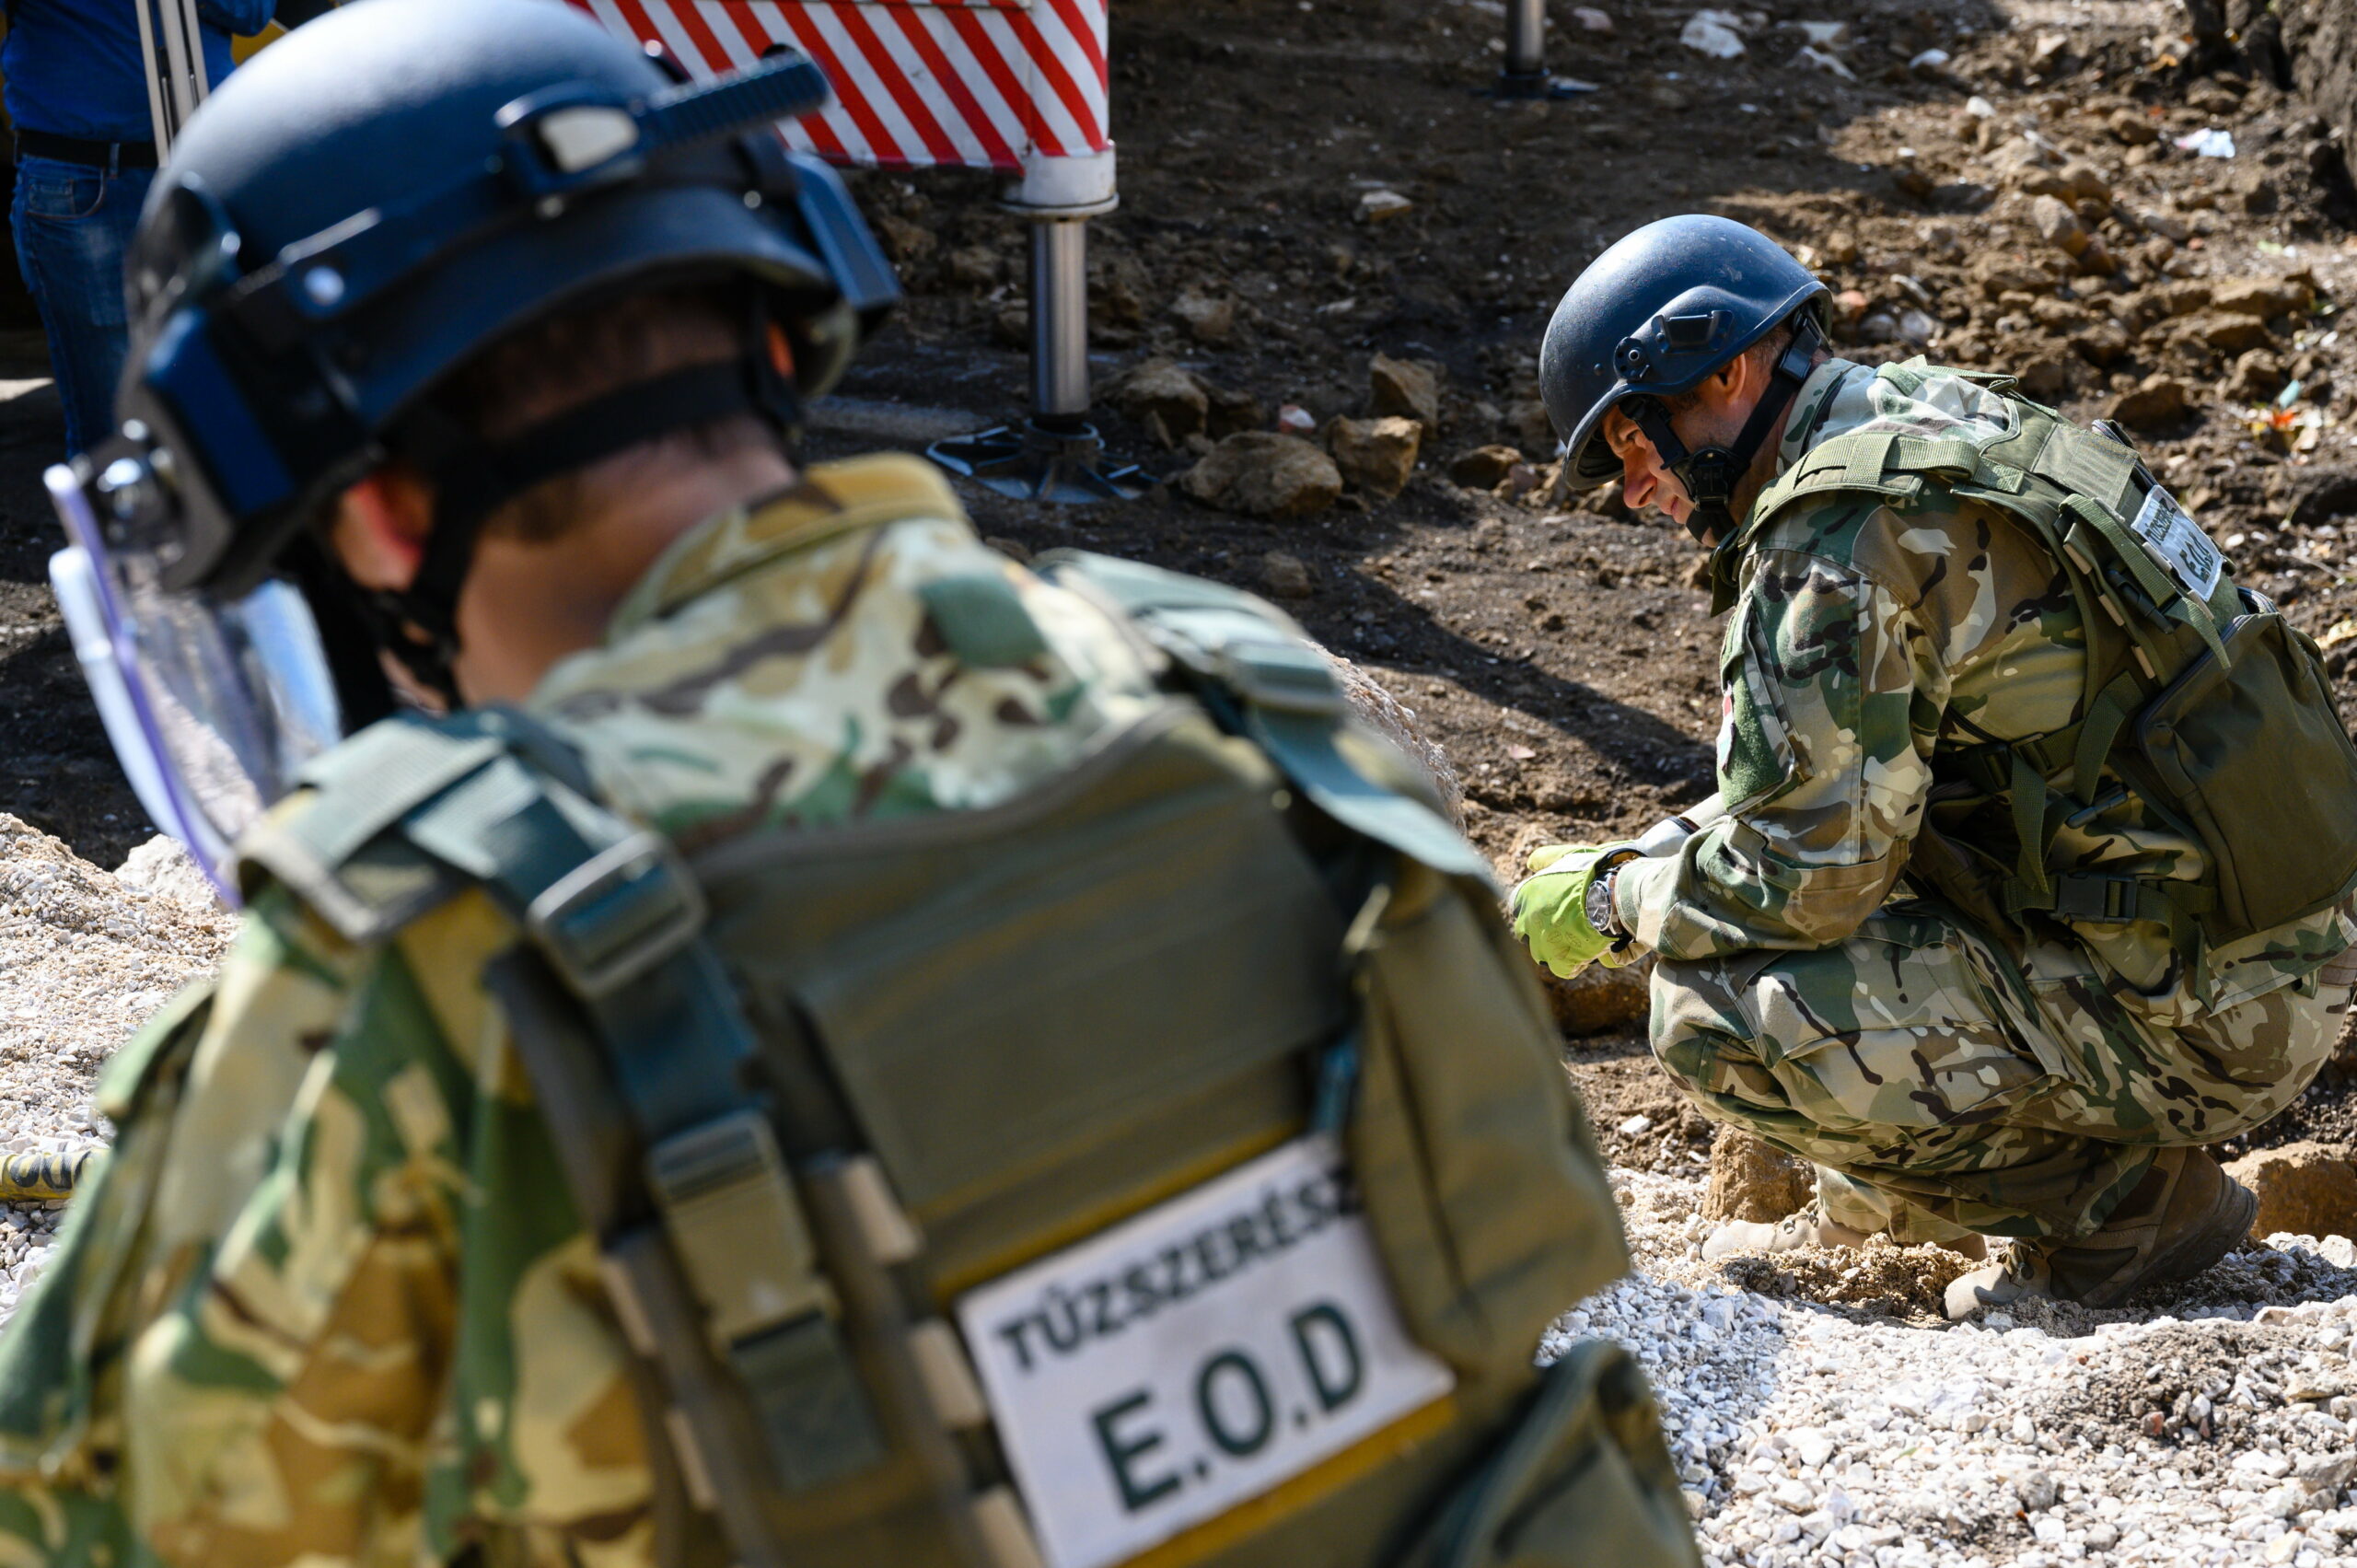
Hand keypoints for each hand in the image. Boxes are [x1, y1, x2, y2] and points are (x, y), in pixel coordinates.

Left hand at [1510, 842, 1636, 977]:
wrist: (1615, 894)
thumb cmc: (1594, 874)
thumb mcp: (1568, 857)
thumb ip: (1547, 858)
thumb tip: (1531, 863)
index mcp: (1525, 895)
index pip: (1518, 908)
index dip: (1535, 910)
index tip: (1552, 910)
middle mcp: (1527, 919)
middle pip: (1528, 933)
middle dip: (1543, 932)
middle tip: (1567, 926)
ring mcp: (1542, 942)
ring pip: (1543, 952)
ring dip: (1558, 948)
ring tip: (1579, 939)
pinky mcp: (1561, 960)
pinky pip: (1563, 968)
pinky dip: (1575, 964)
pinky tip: (1588, 952)